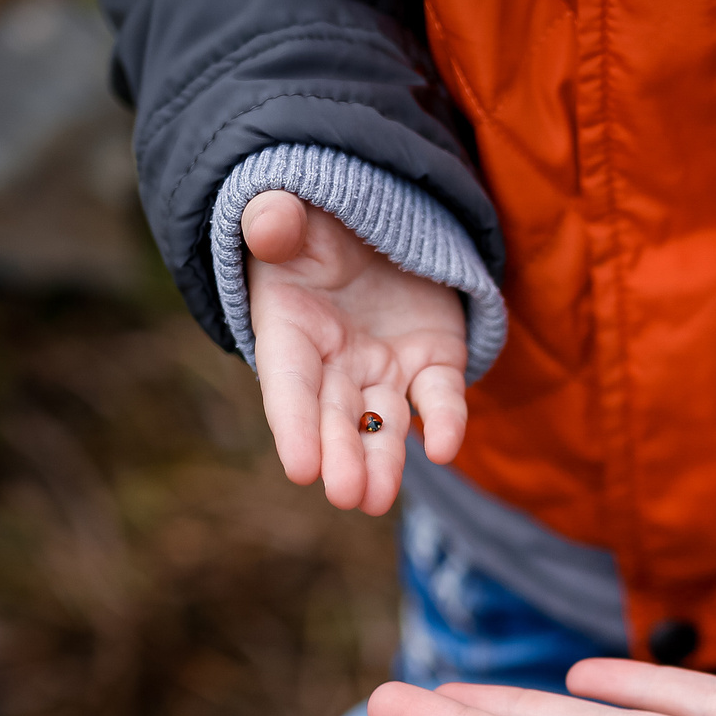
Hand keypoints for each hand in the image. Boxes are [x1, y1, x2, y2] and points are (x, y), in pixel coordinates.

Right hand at [244, 190, 469, 516]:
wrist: (371, 226)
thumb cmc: (314, 226)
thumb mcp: (289, 215)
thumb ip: (276, 221)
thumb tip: (270, 223)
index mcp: (289, 330)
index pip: (289, 384)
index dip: (294, 425)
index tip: (301, 467)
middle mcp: (337, 364)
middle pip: (336, 417)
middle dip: (343, 455)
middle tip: (348, 496)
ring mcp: (387, 369)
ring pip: (386, 424)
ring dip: (384, 462)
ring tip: (377, 500)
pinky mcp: (434, 364)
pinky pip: (441, 398)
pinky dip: (446, 421)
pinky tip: (444, 448)